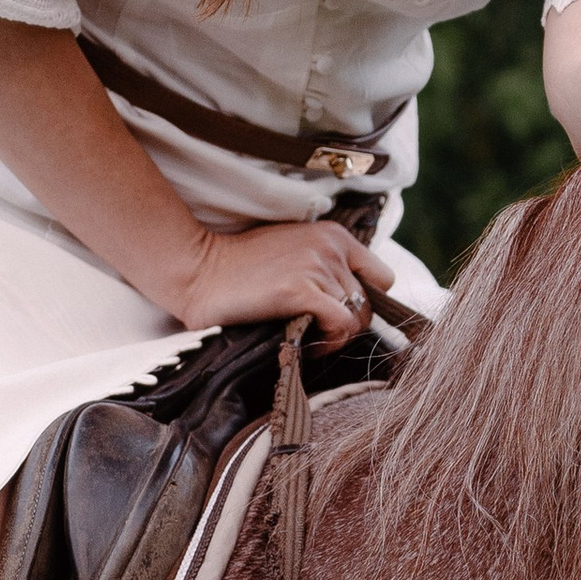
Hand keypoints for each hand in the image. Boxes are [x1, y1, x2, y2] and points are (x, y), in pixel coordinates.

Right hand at [169, 217, 381, 339]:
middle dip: (347, 324)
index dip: (364, 301)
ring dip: (335, 336)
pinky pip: (342, 326)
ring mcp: (318, 267)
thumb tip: (353, 305)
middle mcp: (331, 247)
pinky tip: (306, 344)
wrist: (199, 272)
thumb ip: (324, 267)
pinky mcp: (303, 291)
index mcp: (333, 235)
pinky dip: (329, 343)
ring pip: (357, 318)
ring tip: (307, 338)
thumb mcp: (293, 253)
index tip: (340, 314)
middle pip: (369, 303)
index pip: (381, 277)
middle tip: (318, 334)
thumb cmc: (242, 269)